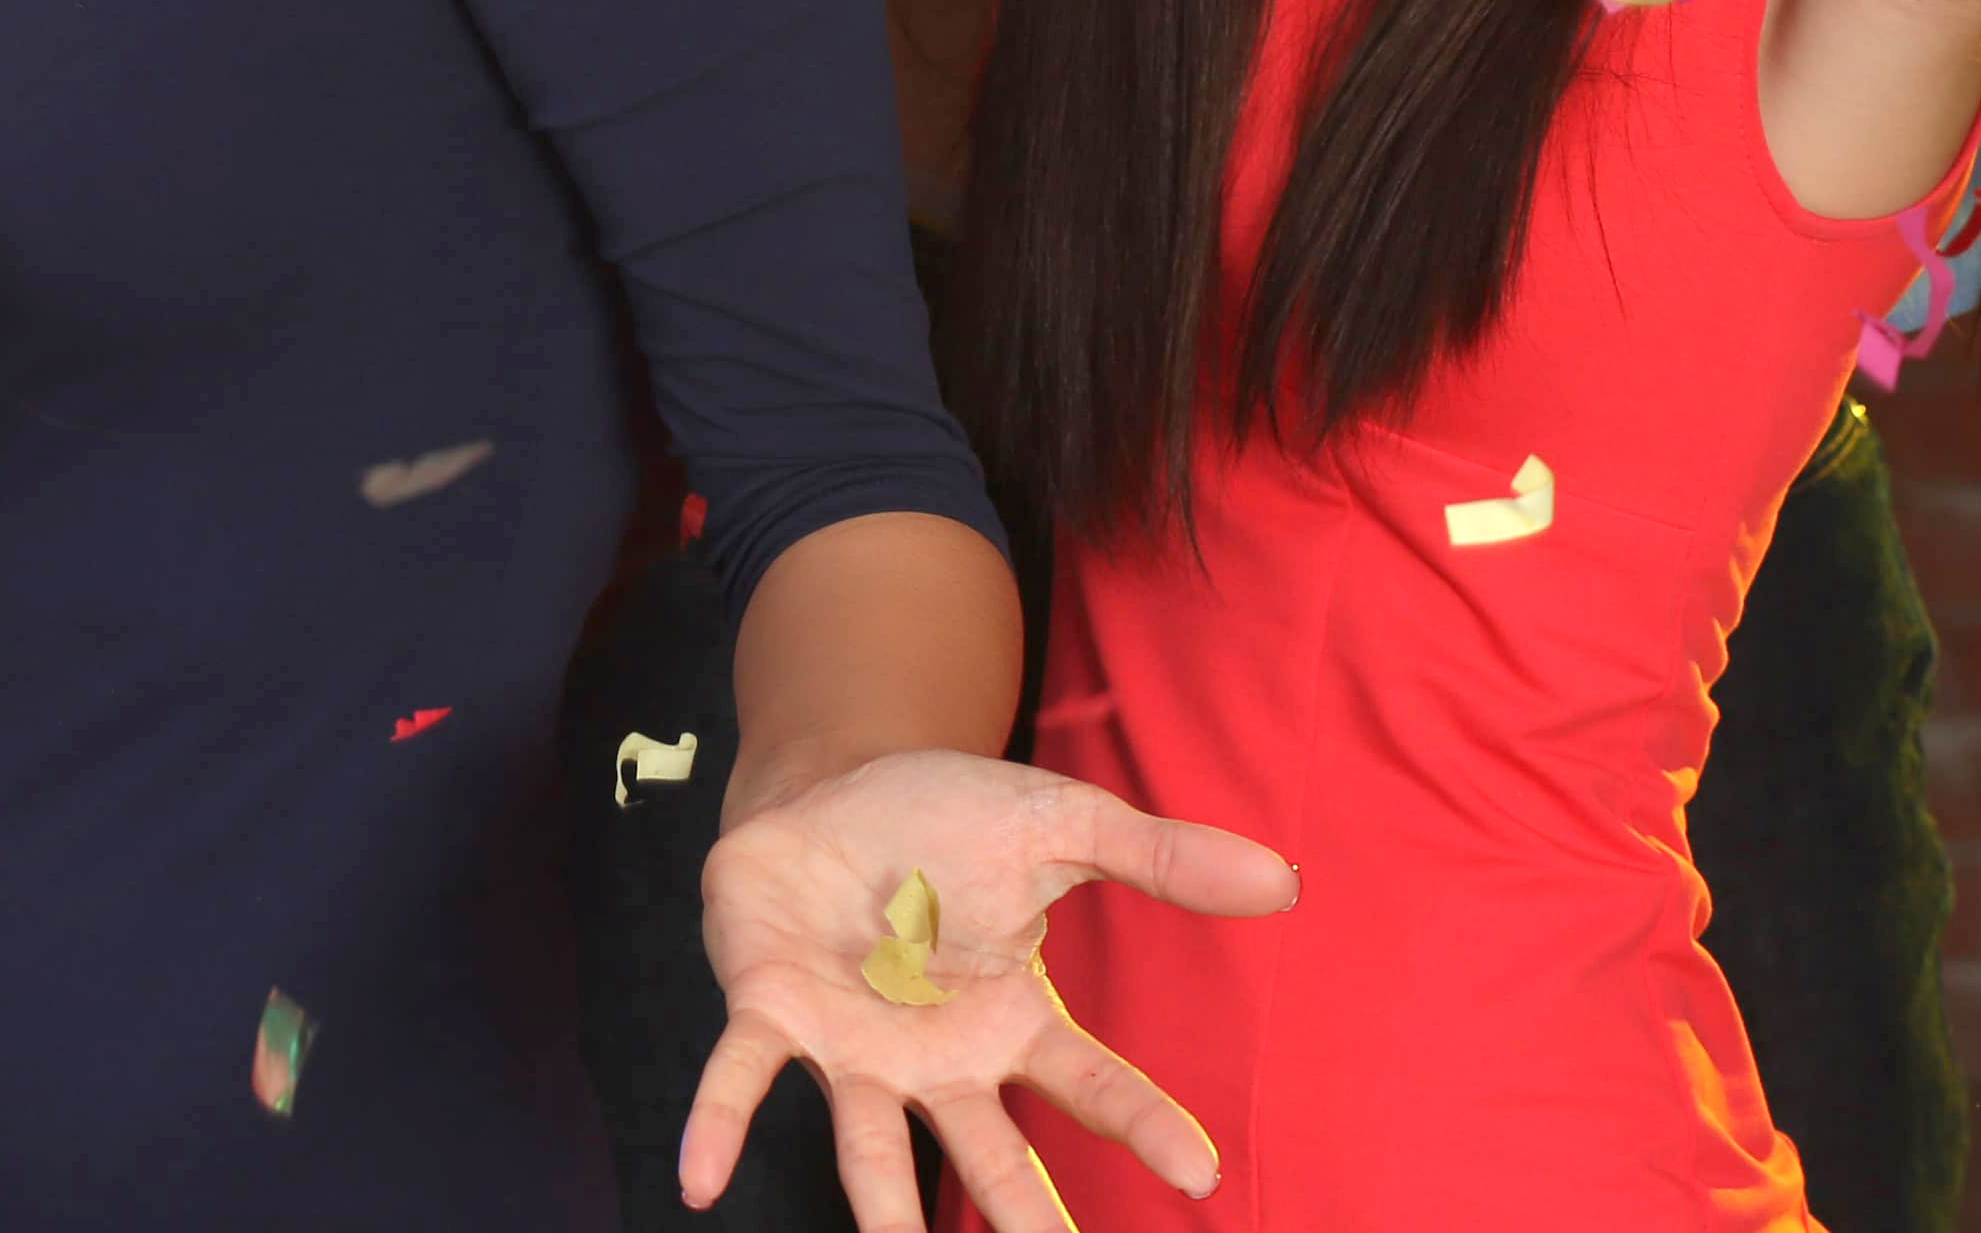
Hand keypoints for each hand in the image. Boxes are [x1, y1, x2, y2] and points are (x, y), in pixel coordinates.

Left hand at [686, 746, 1294, 1230]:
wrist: (827, 790)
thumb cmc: (943, 820)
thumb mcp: (1057, 824)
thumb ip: (1158, 857)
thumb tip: (1282, 876)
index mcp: (1012, 1021)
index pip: (1091, 1085)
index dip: (1143, 1125)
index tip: (1200, 1176)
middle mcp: (937, 1060)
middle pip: (988, 1157)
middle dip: (1021, 1217)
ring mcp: (853, 1049)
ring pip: (869, 1149)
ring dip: (880, 1208)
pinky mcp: (771, 1014)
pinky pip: (741, 1078)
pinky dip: (718, 1127)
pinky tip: (697, 1181)